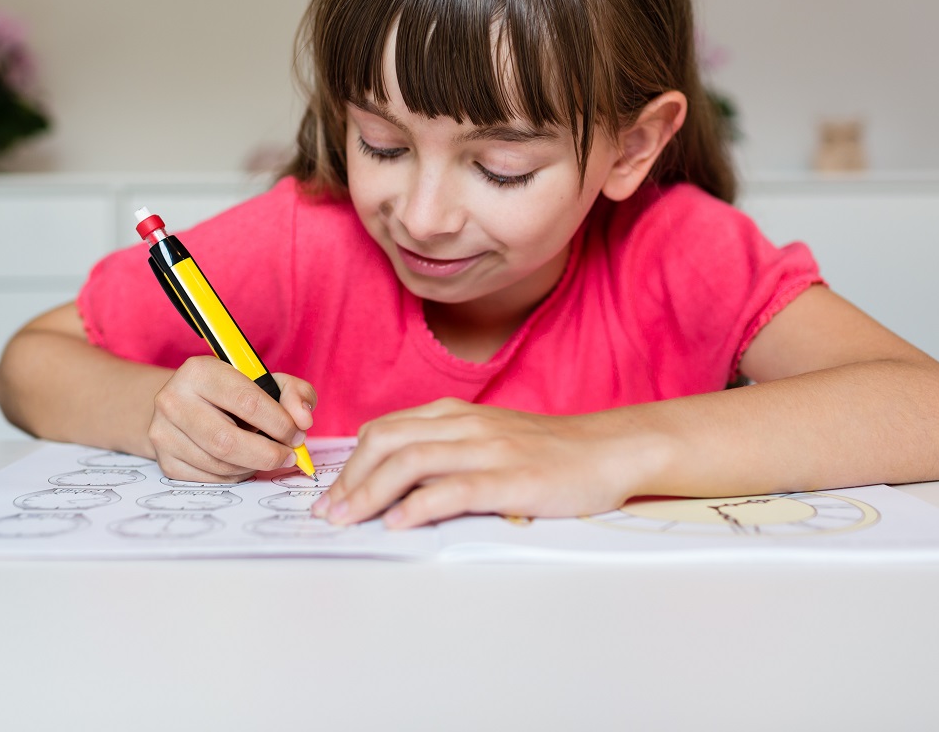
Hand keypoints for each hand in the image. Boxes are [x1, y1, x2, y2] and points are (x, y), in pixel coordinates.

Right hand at [147, 355, 314, 483]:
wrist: (186, 403)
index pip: (247, 402)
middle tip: (288, 456)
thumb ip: (295, 393)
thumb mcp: (266, 381)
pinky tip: (243, 462)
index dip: (279, 423)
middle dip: (268, 454)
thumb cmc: (232, 392)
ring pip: (220, 465)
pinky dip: (235, 476)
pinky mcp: (165, 460)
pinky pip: (209, 479)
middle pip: (227, 441)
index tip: (297, 434)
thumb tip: (303, 419)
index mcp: (200, 371)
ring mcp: (164, 432)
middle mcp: (174, 400)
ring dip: (253, 466)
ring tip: (265, 455)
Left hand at [311, 399, 631, 528]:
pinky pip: (453, 489)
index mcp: (455, 414)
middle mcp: (464, 424)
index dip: (350, 463)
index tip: (332, 493)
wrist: (609, 449)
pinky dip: (418, 506)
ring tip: (349, 520)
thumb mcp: (489, 438)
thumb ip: (446, 450)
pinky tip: (398, 524)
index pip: (384, 430)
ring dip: (369, 493)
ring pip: (409, 462)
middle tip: (330, 513)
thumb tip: (397, 483)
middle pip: (385, 442)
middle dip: (349, 479)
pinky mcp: (509, 479)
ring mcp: (486, 449)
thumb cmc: (549, 451)